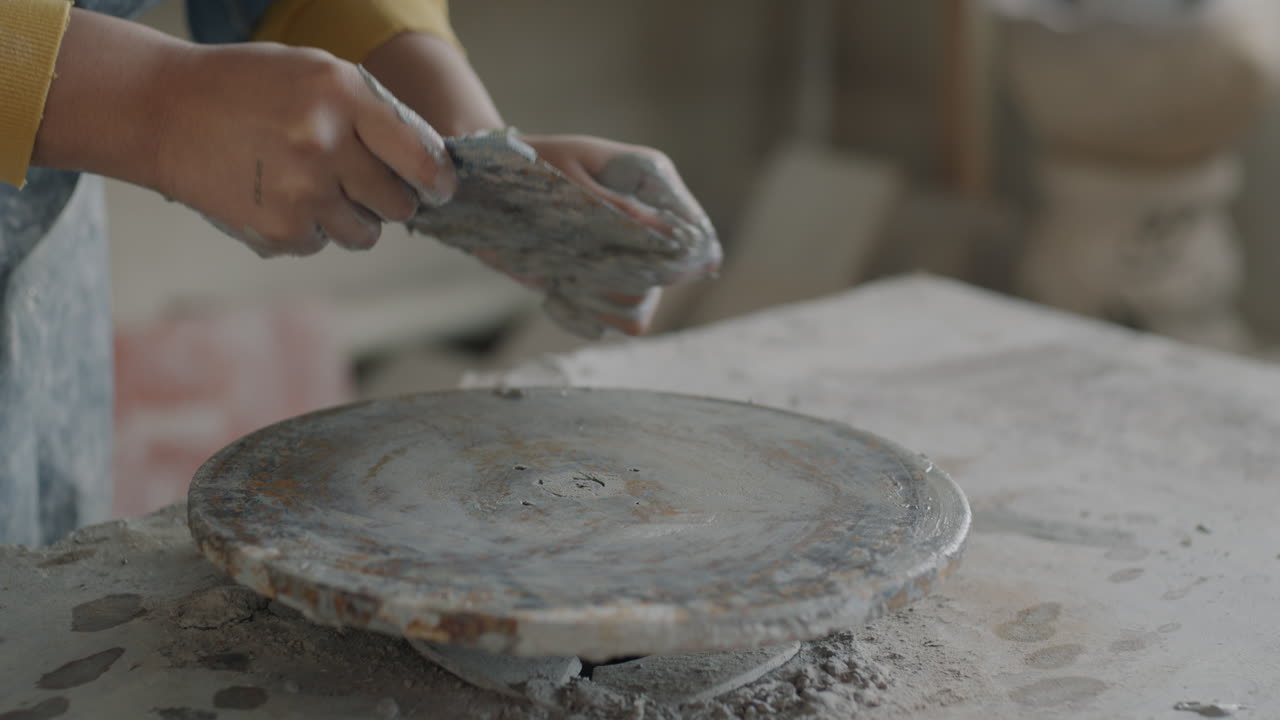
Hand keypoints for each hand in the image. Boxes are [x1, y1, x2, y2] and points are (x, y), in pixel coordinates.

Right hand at [152, 44, 457, 255]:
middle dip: (390, 198)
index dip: (438, 181)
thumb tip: (431, 168)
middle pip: (400, 204)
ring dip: (351, 217)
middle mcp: (326, 144)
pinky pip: (322, 244)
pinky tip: (277, 195)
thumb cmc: (251, 88)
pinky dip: (309, 228)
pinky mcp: (280, 231)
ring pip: (366, 233)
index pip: (423, 157)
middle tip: (362, 182)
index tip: (438, 188)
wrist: (162, 112)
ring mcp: (302, 193)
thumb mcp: (318, 73)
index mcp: (343, 95)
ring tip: (312, 185)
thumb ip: (376, 114)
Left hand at [491, 135, 721, 334]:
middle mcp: (649, 223)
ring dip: (598, 301)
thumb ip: (617, 209)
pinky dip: (581, 316)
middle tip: (579, 262)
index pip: (696, 233)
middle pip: (669, 280)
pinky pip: (609, 324)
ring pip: (639, 309)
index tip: (628, 258)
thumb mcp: (570, 178)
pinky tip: (554, 293)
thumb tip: (669, 237)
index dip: (678, 258)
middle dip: (621, 280)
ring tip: (563, 277)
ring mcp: (627, 256)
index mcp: (652, 182)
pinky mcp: (601, 282)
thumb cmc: (528, 164)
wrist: (483, 183)